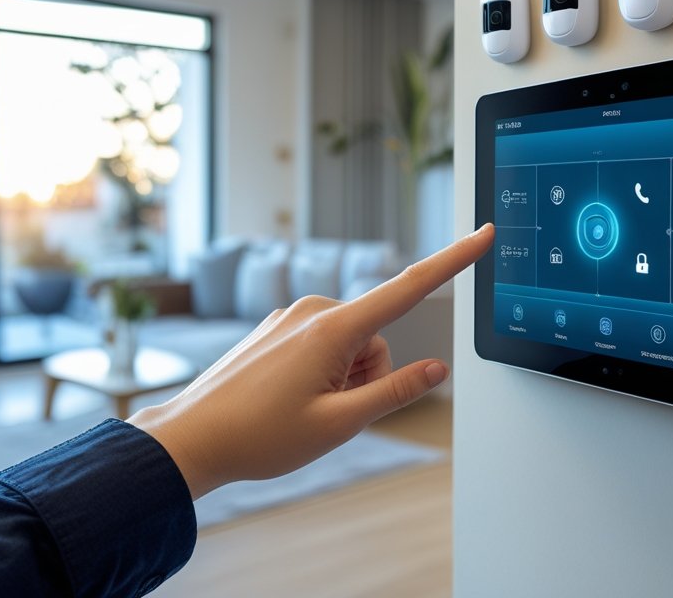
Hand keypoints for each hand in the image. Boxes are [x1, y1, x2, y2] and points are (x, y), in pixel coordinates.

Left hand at [128, 224, 493, 498]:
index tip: (484, 234)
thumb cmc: (258, 437)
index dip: (454, 261)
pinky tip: (285, 400)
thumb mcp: (338, 424)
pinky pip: (321, 345)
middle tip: (327, 414)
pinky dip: (319, 373)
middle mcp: (314, 310)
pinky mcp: (278, 327)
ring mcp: (292, 316)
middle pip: (377, 340)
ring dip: (342, 379)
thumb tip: (437, 369)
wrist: (189, 439)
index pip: (410, 288)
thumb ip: (394, 393)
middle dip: (367, 377)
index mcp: (334, 328)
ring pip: (350, 346)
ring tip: (300, 410)